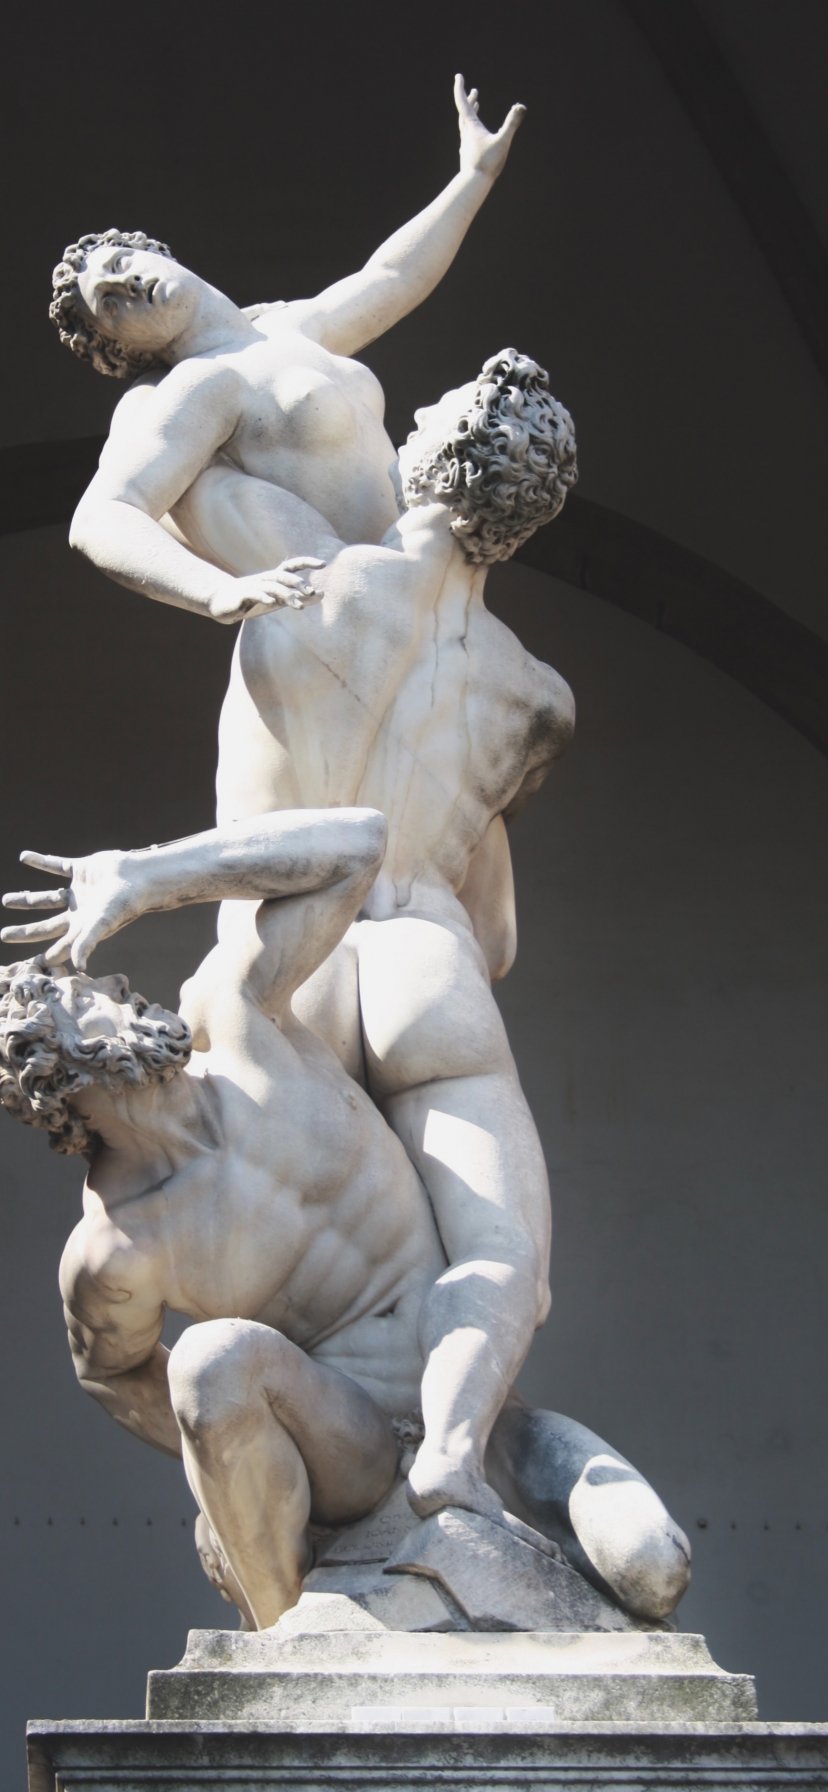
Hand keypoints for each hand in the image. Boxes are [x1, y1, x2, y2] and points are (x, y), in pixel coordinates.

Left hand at [1, 848, 138, 970]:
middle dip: (24, 932)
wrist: (139, 874)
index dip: (45, 957)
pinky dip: (40, 861)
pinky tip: (24, 856)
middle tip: (3, 936)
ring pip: (45, 898)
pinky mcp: (80, 869)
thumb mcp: (102, 923)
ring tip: (6, 900)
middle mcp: (78, 911)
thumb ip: (87, 943)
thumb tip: (78, 968)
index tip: (29, 965)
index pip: (58, 946)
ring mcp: (78, 890)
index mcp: (81, 927)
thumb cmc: (124, 902)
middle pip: (45, 925)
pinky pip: (56, 865)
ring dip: (26, 899)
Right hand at [209, 558, 325, 624]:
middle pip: (282, 575)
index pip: (291, 566)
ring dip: (286, 595)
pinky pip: (254, 593)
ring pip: (272, 586)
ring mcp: (253, 586)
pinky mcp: (242, 595)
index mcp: (273, 578)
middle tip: (311, 592)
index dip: (306, 562)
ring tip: (299, 606)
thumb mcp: (278, 600)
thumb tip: (322, 594)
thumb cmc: (253, 600)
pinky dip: (263, 596)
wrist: (222, 603)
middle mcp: (264, 579)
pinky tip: (271, 602)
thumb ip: (298, 597)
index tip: (323, 564)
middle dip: (297, 583)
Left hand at [455, 74, 524, 182]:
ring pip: (466, 124)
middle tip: (474, 91)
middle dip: (470, 99)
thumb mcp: (502, 141)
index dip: (460, 88)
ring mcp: (466, 144)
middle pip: (465, 112)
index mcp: (472, 126)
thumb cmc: (487, 163)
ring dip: (471, 113)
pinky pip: (468, 136)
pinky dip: (471, 128)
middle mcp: (466, 133)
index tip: (459, 76)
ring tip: (476, 106)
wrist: (474, 184)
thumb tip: (520, 106)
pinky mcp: (468, 153)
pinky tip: (474, 134)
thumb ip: (511, 123)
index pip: (463, 102)